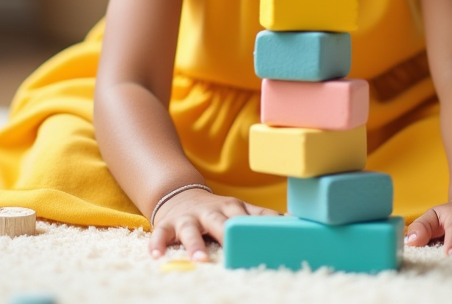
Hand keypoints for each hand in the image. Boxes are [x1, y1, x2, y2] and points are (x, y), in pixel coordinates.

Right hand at [148, 188, 278, 260]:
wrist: (179, 193)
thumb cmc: (215, 209)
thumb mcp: (239, 209)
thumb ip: (262, 215)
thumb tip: (295, 221)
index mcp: (231, 208)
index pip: (247, 217)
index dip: (256, 228)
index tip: (268, 240)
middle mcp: (210, 212)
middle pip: (220, 221)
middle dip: (227, 234)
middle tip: (235, 248)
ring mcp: (188, 218)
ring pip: (191, 229)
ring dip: (194, 243)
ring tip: (200, 259)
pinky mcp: (167, 225)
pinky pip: (160, 234)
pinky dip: (157, 244)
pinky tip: (156, 256)